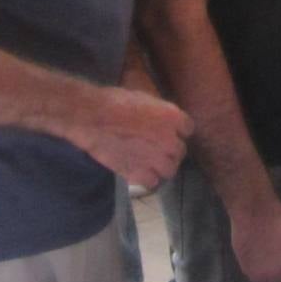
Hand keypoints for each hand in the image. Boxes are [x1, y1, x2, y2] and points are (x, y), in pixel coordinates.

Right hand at [63, 86, 192, 189]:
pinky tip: (138, 171)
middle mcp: (169, 141)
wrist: (93, 118)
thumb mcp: (144, 98)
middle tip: (157, 147)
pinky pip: (152, 182)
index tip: (169, 130)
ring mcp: (156, 160)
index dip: (177, 130)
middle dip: (170, 149)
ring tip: (150, 162)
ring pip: (170, 170)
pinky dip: (147, 179)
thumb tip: (160, 118)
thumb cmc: (115, 101)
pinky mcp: (139, 174)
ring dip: (162, 166)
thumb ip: (158, 112)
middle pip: (180, 151)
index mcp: (173, 118)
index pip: (187, 128)